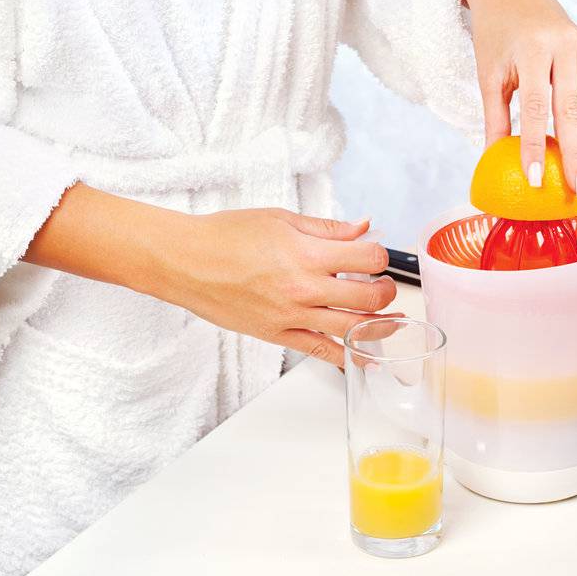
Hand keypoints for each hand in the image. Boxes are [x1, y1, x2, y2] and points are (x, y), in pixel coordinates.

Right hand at [161, 208, 396, 369]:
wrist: (186, 262)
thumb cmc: (227, 235)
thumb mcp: (282, 218)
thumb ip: (327, 228)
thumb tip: (363, 227)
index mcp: (306, 253)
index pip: (367, 259)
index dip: (381, 256)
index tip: (378, 255)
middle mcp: (303, 288)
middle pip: (367, 298)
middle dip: (386, 292)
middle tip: (386, 286)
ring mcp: (291, 316)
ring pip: (351, 329)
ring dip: (378, 325)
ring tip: (390, 319)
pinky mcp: (278, 335)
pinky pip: (320, 351)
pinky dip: (346, 356)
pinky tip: (362, 355)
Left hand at [462, 0, 576, 194]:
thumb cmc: (494, 31)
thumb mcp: (488, 71)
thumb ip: (494, 117)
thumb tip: (493, 161)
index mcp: (533, 47)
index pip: (536, 106)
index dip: (536, 145)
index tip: (535, 180)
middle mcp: (562, 44)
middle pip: (570, 109)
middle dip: (574, 154)